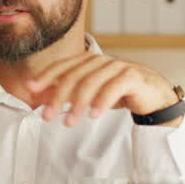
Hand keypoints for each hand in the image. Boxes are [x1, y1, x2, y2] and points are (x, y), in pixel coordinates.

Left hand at [25, 52, 178, 126]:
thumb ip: (68, 93)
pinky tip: (94, 115)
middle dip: (57, 96)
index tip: (31, 88)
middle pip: (74, 76)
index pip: (63, 66)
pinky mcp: (132, 77)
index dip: (46, 75)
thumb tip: (40, 98)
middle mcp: (101, 61)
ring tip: (69, 122)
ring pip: (91, 83)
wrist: (153, 95)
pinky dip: (101, 102)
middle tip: (47, 116)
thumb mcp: (90, 93)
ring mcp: (117, 67)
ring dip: (77, 104)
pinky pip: (113, 88)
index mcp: (89, 61)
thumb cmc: (119, 93)